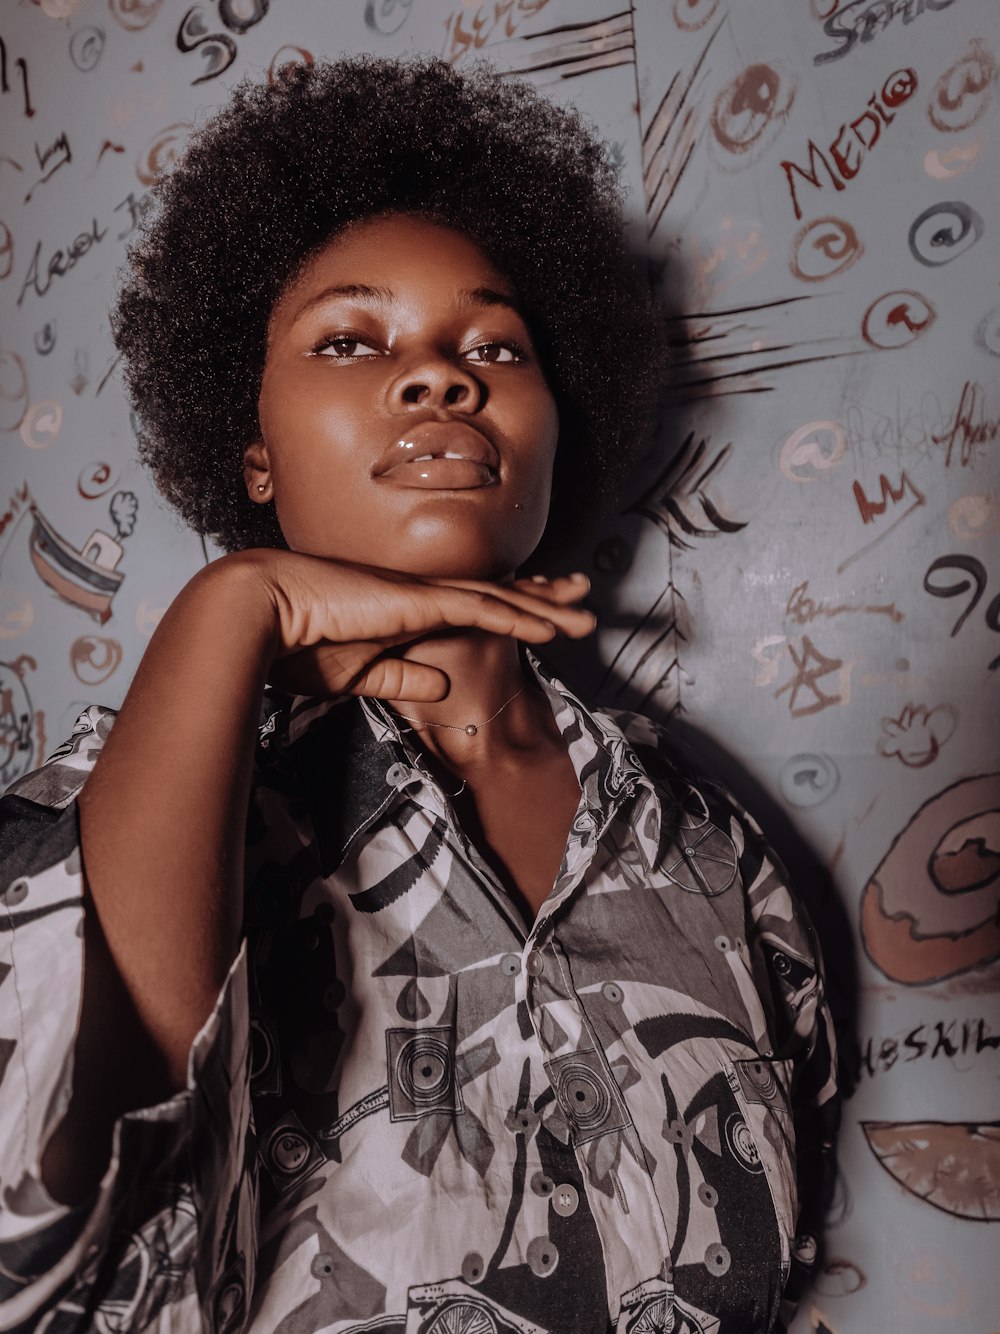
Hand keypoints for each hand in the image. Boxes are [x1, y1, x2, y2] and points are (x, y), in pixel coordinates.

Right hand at [230, 550, 594, 700]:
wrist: (256, 612)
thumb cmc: (294, 643)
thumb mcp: (358, 674)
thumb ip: (402, 676)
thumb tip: (441, 684)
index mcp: (406, 610)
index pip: (470, 605)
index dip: (510, 607)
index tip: (544, 613)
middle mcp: (420, 594)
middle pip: (496, 593)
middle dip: (544, 596)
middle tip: (583, 596)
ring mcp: (421, 593)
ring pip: (499, 597)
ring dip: (546, 607)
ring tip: (586, 615)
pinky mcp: (417, 600)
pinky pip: (480, 608)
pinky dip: (518, 615)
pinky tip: (549, 624)